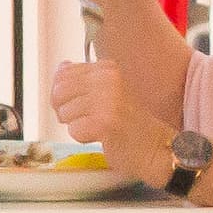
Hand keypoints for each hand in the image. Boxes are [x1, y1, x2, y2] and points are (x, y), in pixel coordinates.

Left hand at [50, 59, 174, 186]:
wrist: (154, 147)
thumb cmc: (126, 121)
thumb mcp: (106, 92)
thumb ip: (81, 79)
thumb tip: (61, 66)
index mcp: (106, 68)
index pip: (62, 75)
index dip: (63, 95)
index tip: (83, 105)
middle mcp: (108, 79)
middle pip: (58, 93)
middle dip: (65, 111)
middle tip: (88, 119)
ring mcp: (108, 99)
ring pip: (64, 113)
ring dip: (76, 125)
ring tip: (99, 127)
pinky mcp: (106, 122)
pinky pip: (73, 130)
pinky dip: (83, 137)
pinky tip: (102, 136)